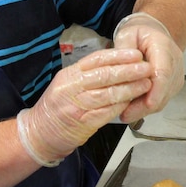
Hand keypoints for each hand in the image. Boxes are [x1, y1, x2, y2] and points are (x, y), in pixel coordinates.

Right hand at [17, 48, 151, 165]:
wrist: (38, 133)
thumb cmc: (57, 107)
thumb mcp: (67, 84)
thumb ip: (88, 75)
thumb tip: (116, 64)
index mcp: (69, 74)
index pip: (96, 60)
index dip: (118, 55)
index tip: (136, 53)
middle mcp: (72, 87)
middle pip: (105, 75)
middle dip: (129, 70)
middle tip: (147, 67)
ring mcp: (77, 105)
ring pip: (108, 93)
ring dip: (130, 88)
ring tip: (146, 83)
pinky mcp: (84, 122)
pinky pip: (107, 111)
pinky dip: (122, 105)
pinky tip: (134, 100)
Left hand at [112, 12, 184, 123]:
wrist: (154, 34)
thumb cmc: (140, 34)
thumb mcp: (127, 34)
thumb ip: (124, 50)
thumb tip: (124, 68)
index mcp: (163, 47)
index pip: (164, 71)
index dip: (158, 89)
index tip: (149, 103)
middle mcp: (175, 63)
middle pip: (164, 90)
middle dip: (145, 106)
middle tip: (125, 115)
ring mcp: (176, 76)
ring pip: (163, 99)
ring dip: (144, 109)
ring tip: (125, 113)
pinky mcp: (173, 86)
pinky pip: (161, 100)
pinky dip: (147, 107)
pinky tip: (133, 108)